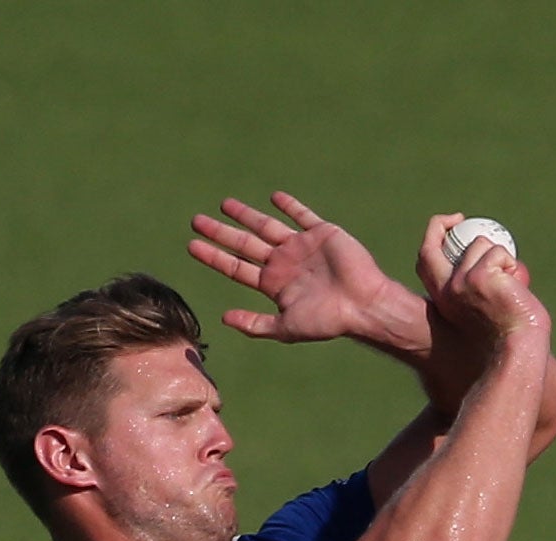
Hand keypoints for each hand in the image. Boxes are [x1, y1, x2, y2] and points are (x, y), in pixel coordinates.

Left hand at [187, 191, 403, 343]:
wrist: (363, 306)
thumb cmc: (327, 321)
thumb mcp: (286, 328)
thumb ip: (256, 324)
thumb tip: (223, 319)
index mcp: (274, 285)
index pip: (236, 268)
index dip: (214, 257)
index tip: (192, 245)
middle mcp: (284, 264)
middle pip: (245, 244)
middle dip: (221, 233)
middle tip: (196, 221)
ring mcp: (301, 247)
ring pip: (266, 226)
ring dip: (246, 215)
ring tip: (225, 205)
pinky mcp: (322, 233)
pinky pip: (302, 215)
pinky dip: (289, 205)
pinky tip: (274, 197)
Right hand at [416, 215, 546, 342]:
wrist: (519, 351)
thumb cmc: (508, 337)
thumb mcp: (484, 310)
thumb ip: (476, 291)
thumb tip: (486, 265)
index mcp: (443, 300)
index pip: (427, 259)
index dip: (435, 234)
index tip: (452, 223)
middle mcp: (446, 290)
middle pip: (436, 245)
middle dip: (443, 224)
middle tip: (460, 219)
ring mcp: (461, 283)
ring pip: (481, 245)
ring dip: (499, 256)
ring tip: (509, 282)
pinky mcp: (480, 277)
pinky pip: (499, 253)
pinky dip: (512, 265)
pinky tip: (516, 287)